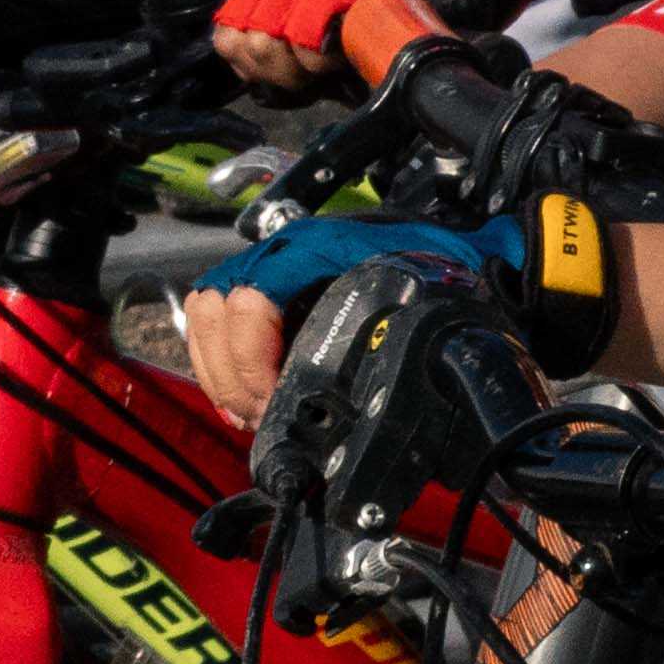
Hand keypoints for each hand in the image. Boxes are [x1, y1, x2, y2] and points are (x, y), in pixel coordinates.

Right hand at [172, 212, 518, 420]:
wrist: (456, 252)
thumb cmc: (441, 268)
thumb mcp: (431, 291)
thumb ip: (423, 326)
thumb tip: (430, 365)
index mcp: (317, 249)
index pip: (250, 299)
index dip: (250, 358)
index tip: (272, 399)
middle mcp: (285, 253)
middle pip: (215, 310)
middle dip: (231, 373)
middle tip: (260, 414)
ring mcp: (272, 271)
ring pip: (207, 316)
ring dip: (221, 371)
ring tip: (251, 412)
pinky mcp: (268, 294)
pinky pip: (213, 324)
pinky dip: (219, 365)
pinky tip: (244, 400)